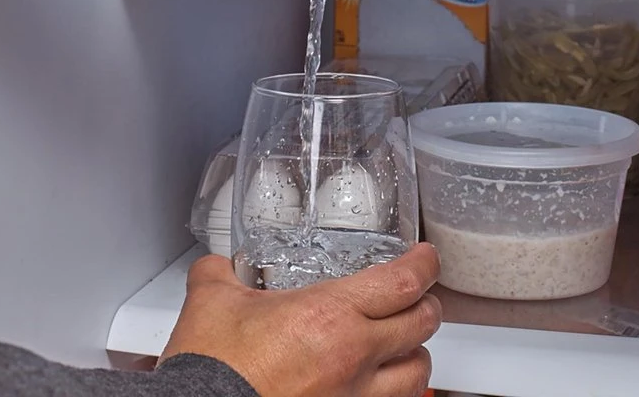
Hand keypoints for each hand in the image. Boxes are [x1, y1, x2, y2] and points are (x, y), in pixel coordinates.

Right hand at [160, 246, 440, 396]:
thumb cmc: (212, 369)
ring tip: (404, 344)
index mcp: (329, 314)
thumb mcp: (212, 301)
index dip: (424, 263)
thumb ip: (221, 273)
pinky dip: (392, 394)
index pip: (402, 281)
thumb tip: (218, 268)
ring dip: (415, 354)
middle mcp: (353, 358)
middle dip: (426, 303)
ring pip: (417, 376)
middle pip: (422, 324)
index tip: (425, 256)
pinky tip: (378, 387)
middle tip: (416, 294)